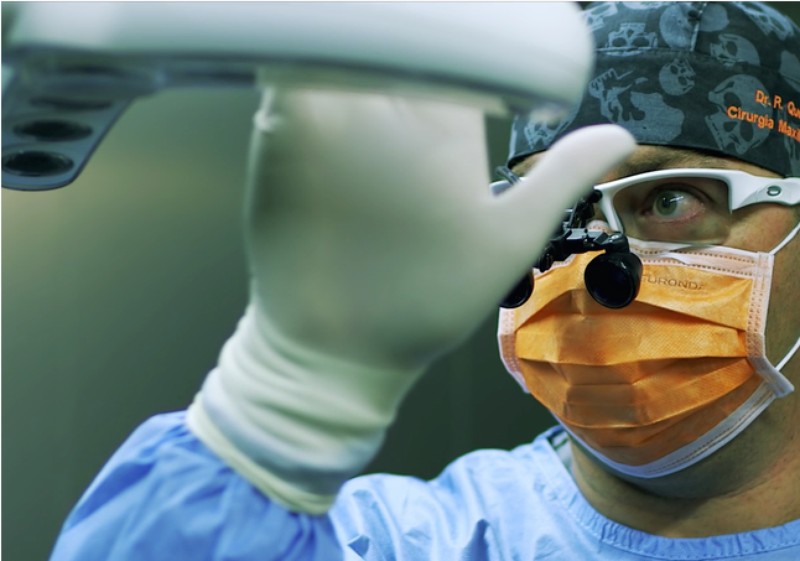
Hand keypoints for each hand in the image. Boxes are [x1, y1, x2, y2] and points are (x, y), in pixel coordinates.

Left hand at [187, 87, 633, 511]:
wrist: (328, 349)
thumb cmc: (425, 300)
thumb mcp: (511, 243)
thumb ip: (564, 177)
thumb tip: (618, 135)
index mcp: (444, 122)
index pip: (465, 48)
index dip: (471, 66)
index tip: (472, 95)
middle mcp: (377, 103)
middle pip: (404, 45)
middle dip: (417, 69)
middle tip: (419, 125)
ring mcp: (317, 113)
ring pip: (350, 57)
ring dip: (366, 76)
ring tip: (377, 143)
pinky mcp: (273, 133)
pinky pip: (297, 81)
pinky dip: (318, 91)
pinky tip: (337, 146)